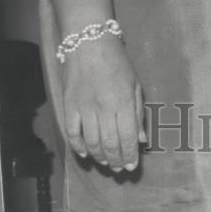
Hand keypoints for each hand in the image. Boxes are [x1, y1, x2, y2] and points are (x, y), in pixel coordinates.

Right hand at [61, 37, 145, 172]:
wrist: (89, 43)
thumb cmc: (117, 62)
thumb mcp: (135, 84)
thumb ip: (138, 112)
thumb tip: (141, 139)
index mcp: (124, 102)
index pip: (127, 138)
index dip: (129, 156)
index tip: (131, 167)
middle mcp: (104, 108)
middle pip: (109, 144)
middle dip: (115, 160)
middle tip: (118, 168)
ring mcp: (84, 108)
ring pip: (91, 142)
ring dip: (99, 157)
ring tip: (105, 162)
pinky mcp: (69, 105)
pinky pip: (72, 133)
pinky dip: (78, 147)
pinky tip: (85, 153)